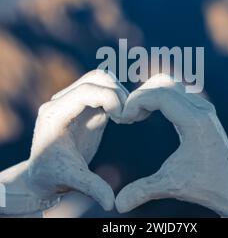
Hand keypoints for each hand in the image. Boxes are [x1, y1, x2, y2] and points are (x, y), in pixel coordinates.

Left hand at [0, 70, 127, 214]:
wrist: (44, 171)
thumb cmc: (54, 174)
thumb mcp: (72, 180)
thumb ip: (92, 187)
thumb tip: (111, 203)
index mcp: (54, 114)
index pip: (85, 91)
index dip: (109, 97)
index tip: (124, 116)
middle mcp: (62, 101)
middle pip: (96, 78)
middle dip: (118, 93)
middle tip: (128, 117)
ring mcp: (73, 100)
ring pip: (102, 80)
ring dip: (119, 93)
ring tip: (126, 117)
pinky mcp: (84, 105)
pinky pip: (104, 90)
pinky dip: (118, 99)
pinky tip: (122, 117)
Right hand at [116, 74, 227, 215]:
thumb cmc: (204, 185)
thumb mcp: (171, 185)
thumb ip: (143, 191)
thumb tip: (118, 205)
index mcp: (195, 121)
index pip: (160, 95)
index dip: (137, 101)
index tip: (125, 117)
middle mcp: (201, 108)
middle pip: (163, 84)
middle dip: (141, 95)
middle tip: (128, 115)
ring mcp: (204, 106)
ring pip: (170, 84)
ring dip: (149, 94)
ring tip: (137, 114)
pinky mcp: (202, 109)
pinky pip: (176, 92)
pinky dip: (158, 97)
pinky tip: (149, 113)